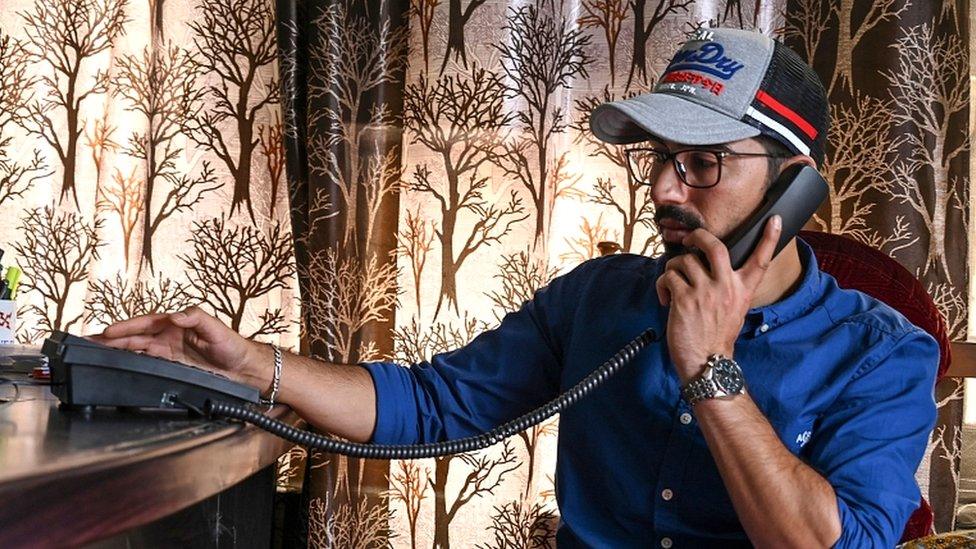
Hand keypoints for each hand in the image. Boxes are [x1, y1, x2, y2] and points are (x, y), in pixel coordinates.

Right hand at [89, 306, 260, 384]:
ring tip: (94, 351)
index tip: (109, 332)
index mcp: (177, 324)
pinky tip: (116, 365)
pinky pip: (147, 363)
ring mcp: (170, 352)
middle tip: (89, 342)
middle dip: (112, 339)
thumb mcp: (217, 328)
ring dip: (116, 350)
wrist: (245, 369)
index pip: (146, 322)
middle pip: (135, 336)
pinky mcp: (173, 367)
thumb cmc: (234, 345)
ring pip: (137, 350)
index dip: (127, 327)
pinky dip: (131, 363)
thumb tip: (175, 316)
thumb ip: (196, 318)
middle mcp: (170, 337)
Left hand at [655, 216, 781, 382]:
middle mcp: (726, 287)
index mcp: (742, 290)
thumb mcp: (734, 309)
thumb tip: (705, 267)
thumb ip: (727, 287)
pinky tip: (665, 298)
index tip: (775, 219)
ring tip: (673, 285)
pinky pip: (668, 277)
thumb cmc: (716, 337)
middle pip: (714, 245)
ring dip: (673, 270)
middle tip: (688, 241)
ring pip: (683, 261)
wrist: (707, 363)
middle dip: (697, 236)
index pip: (760, 259)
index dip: (769, 238)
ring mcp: (705, 292)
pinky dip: (662, 285)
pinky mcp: (684, 299)